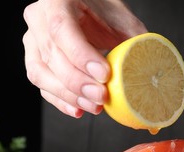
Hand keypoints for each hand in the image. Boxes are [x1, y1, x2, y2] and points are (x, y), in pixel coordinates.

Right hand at [23, 0, 147, 117]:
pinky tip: (79, 109)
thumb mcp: (121, 17)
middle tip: (102, 97)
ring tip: (95, 106)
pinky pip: (43, 85)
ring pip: (41, 74)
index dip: (81, 56)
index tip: (104, 75)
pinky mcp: (35, 60)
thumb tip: (150, 71)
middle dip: (78, 82)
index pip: (62, 29)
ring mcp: (34, 41)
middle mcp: (39, 19)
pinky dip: (61, 101)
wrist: (86, 9)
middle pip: (52, 56)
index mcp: (57, 0)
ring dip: (69, 96)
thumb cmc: (102, 10)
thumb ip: (134, 39)